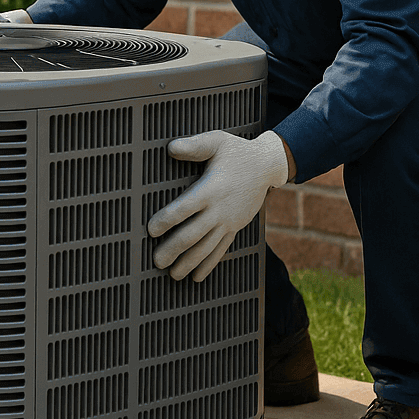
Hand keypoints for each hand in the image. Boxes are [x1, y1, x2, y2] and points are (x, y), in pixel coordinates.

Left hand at [147, 130, 289, 282]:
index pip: (184, 208)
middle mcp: (218, 209)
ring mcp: (228, 222)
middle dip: (173, 250)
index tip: (151, 230)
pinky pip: (221, 250)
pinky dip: (208, 265)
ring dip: (188, 263)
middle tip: (157, 261)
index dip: (167, 220)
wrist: (267, 166)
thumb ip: (194, 146)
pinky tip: (196, 277)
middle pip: (192, 235)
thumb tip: (171, 147)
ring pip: (206, 248)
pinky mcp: (235, 228)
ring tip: (172, 275)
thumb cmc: (237, 152)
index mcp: (210, 189)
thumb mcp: (217, 142)